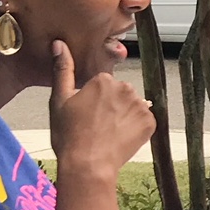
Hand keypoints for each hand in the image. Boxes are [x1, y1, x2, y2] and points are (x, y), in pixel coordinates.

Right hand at [49, 40, 154, 181]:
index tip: (86, 114)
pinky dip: (135, 128)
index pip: (102, 84)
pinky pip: (144, 120)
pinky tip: (120, 138)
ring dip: (123, 116)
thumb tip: (60, 44)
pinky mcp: (150, 123)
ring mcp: (140, 106)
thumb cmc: (69, 135)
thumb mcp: (59, 100)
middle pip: (119, 93)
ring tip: (107, 133)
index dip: (93, 100)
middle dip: (110, 105)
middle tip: (95, 125)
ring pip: (132, 106)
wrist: (88, 166)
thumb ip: (63, 69)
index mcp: (104, 80)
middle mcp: (126, 88)